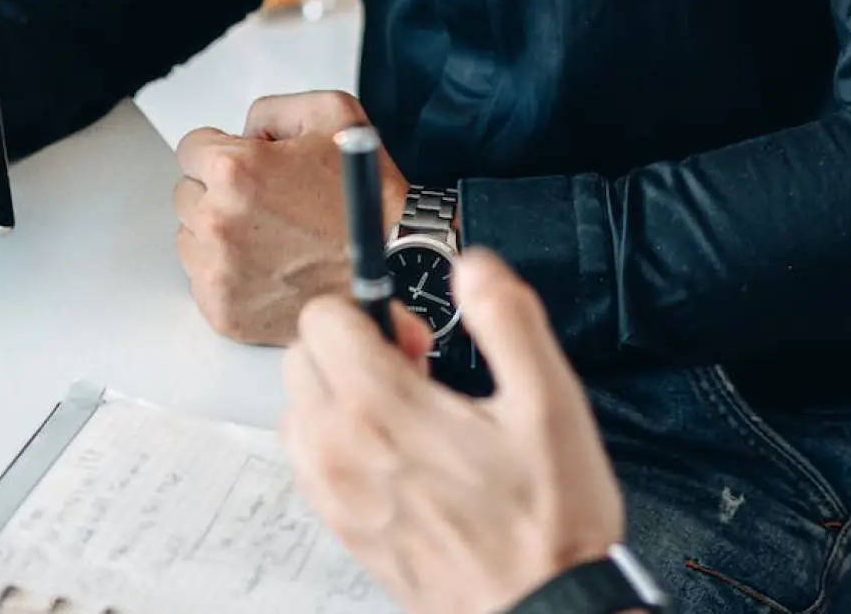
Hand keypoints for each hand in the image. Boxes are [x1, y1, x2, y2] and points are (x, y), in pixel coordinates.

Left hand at [174, 91, 405, 344]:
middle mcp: (218, 221)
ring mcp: (218, 271)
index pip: (190, 149)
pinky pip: (202, 280)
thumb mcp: (333, 115)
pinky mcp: (223, 310)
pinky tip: (268, 267)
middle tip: (267, 204)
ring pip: (189, 239)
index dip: (223, 152)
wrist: (396, 266)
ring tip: (270, 237)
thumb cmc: (366, 199)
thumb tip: (241, 131)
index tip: (247, 168)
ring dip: (218, 235)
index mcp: (235, 170)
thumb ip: (271, 110)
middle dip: (218, 193)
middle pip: (186, 194)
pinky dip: (228, 274)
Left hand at [282, 251, 626, 613]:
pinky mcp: (341, 527)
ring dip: (341, 395)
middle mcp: (345, 451)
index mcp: (386, 410)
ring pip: (300, 409)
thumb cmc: (547, 523)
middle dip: (354, 347)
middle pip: (303, 357)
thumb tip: (476, 269)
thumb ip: (508, 319)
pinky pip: (309, 460)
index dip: (372, 308)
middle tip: (417, 371)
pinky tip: (395, 457)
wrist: (541, 611)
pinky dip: (337, 442)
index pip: (324, 317)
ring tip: (408, 415)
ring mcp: (336, 494)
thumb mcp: (550, 403)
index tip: (417, 335)